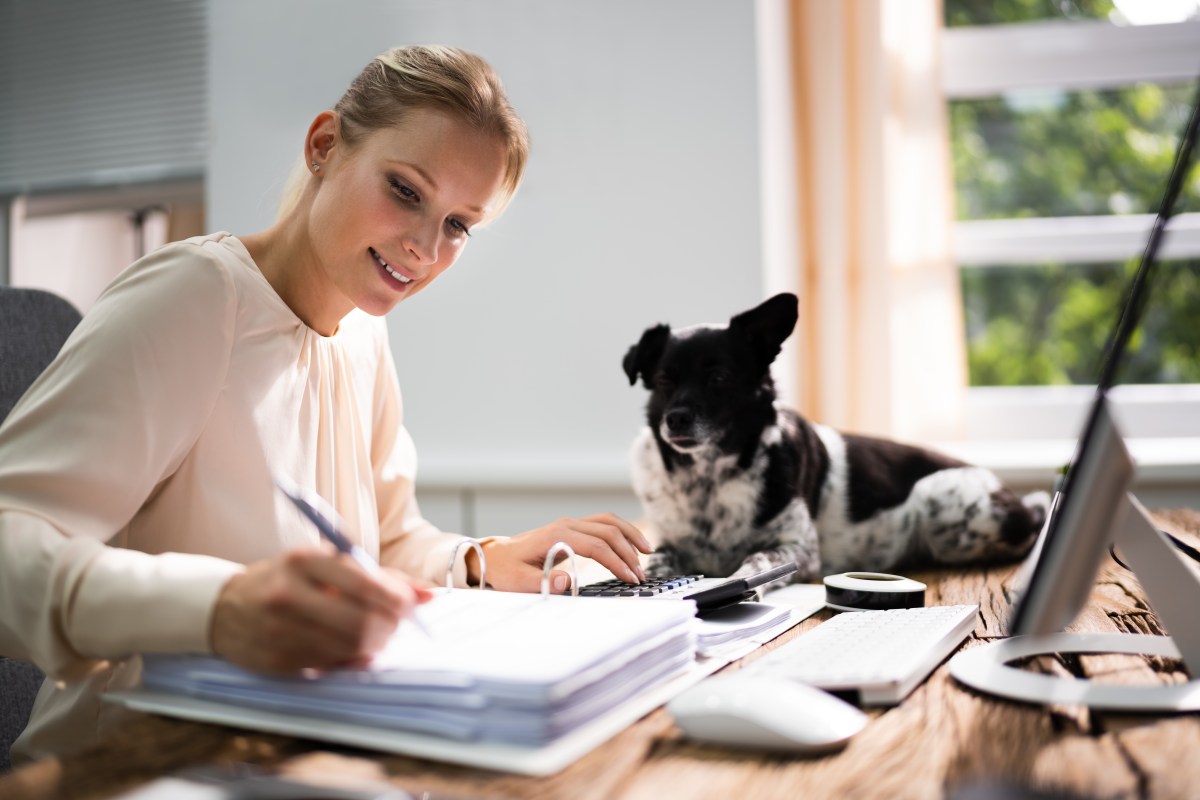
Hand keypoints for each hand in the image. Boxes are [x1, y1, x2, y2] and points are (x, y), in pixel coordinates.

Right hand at [210, 547, 431, 674]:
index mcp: (304, 560)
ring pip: (350, 647)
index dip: (397, 597)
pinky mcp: (278, 661)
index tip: (413, 604)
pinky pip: (331, 665)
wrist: (224, 608)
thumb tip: (427, 594)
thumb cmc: (286, 580)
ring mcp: (280, 630)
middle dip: (390, 626)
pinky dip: (350, 659)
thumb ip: (377, 575)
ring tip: (375, 634)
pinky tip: (349, 648)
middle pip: (361, 621)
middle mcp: (289, 594)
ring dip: (374, 644)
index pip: (363, 582)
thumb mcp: (323, 564)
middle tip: (396, 624)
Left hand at [472, 513, 652, 592]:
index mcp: (557, 535)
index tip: (629, 579)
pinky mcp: (573, 528)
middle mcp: (567, 525)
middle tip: (640, 576)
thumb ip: (541, 582)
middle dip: (628, 552)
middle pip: (608, 530)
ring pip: (609, 521)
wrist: (495, 556)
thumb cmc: (506, 570)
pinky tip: (632, 544)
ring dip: (630, 536)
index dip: (616, 562)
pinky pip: (604, 524)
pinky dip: (622, 532)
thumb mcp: (518, 581)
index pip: (596, 545)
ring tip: (647, 553)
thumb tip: (566, 582)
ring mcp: (571, 524)